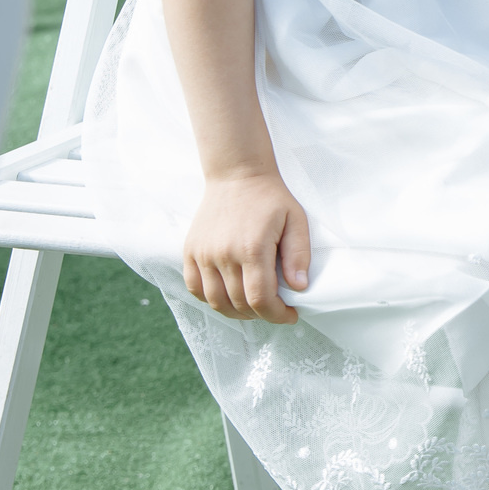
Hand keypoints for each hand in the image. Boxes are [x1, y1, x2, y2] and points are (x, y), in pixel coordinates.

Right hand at [183, 169, 310, 323]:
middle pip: (239, 304)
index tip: (290, 315)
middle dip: (261, 314)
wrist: (236, 174)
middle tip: (275, 309)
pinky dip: (211, 300)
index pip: (260, 299)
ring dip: (236, 312)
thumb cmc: (270, 198)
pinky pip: (195, 288)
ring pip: (215, 301)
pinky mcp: (189, 251)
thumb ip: (298, 255)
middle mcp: (223, 254)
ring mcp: (203, 254)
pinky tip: (229, 296)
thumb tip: (299, 288)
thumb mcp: (296, 221)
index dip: (277, 315)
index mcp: (252, 248)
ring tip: (254, 307)